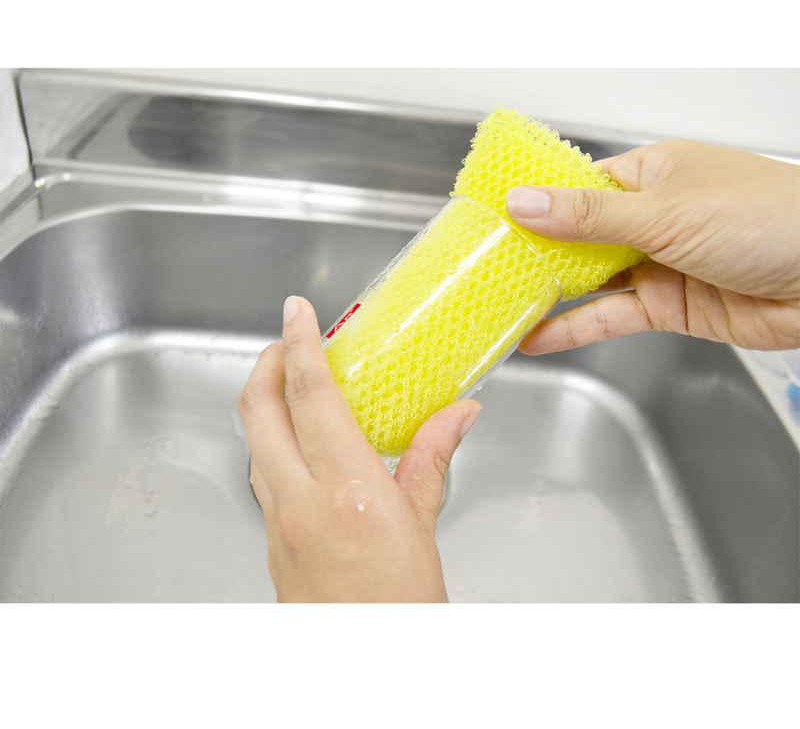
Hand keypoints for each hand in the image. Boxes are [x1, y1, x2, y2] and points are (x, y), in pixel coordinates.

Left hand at [238, 295, 480, 601]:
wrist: (366, 664)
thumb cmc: (402, 608)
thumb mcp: (425, 525)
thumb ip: (432, 458)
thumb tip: (461, 413)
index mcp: (347, 490)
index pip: (310, 397)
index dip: (301, 345)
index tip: (298, 311)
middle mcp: (300, 500)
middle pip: (258, 409)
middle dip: (267, 363)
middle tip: (289, 340)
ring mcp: (276, 521)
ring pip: (253, 440)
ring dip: (264, 401)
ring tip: (293, 383)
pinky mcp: (270, 539)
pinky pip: (261, 473)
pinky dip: (271, 440)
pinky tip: (299, 440)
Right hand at [506, 139, 799, 352]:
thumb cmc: (765, 219)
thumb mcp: (664, 212)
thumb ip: (588, 216)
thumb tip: (521, 202)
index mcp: (651, 175)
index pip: (577, 187)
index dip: (532, 203)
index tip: (486, 220)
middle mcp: (650, 217)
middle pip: (577, 236)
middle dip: (533, 254)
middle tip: (481, 270)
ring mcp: (657, 263)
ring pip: (590, 280)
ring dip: (549, 295)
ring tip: (498, 306)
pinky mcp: (667, 305)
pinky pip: (611, 316)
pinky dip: (575, 328)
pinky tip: (537, 338)